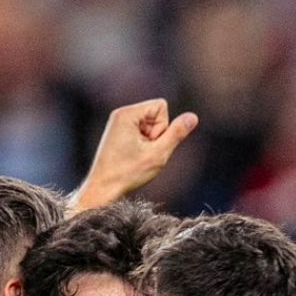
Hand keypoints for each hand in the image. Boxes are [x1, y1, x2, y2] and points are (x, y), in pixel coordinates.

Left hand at [71, 99, 197, 209]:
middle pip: (156, 114)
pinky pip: (140, 132)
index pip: (161, 106)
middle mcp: (120, 114)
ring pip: (149, 125)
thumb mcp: (158, 154)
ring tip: (136, 157)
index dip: (162, 127)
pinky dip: (142, 145)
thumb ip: (177, 134)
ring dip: (149, 142)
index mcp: (127, 114)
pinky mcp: (117, 133)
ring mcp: (117, 123)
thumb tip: (193, 117)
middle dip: (156, 134)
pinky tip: (132, 158)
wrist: (102, 190)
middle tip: (142, 153)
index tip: (148, 145)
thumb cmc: (127, 174)